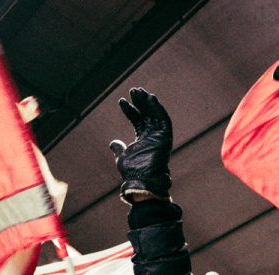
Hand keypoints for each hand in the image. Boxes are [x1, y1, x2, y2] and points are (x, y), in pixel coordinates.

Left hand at [109, 88, 172, 202]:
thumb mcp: (122, 157)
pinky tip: (151, 99)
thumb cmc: (132, 171)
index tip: (121, 101)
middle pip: (147, 114)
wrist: (141, 179)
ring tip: (140, 91)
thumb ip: (119, 148)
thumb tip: (113, 143)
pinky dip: (158, 109)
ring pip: (155, 115)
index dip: (130, 110)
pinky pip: (163, 120)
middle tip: (133, 90)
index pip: (137, 120)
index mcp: (143, 139)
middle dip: (140, 102)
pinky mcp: (165, 138)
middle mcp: (152, 136)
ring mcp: (159, 137)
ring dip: (148, 102)